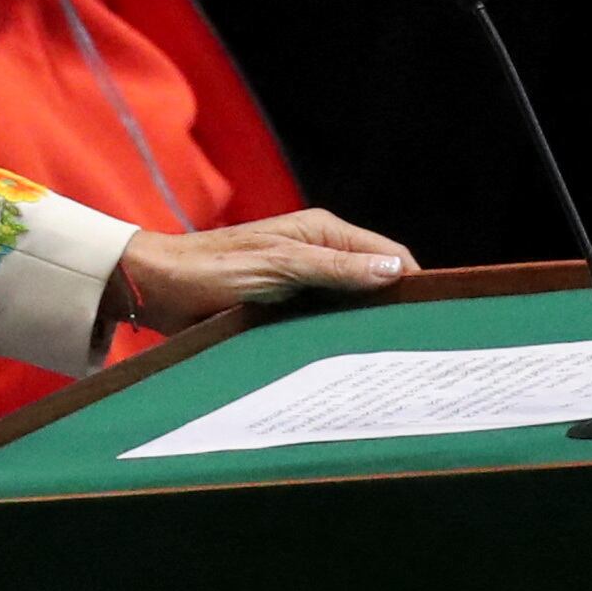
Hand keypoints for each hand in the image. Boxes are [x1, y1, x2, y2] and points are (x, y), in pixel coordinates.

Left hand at [109, 208, 415, 332]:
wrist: (157, 288)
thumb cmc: (210, 271)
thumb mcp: (277, 268)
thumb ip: (334, 269)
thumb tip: (393, 272)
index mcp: (321, 231)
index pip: (387, 255)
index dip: (410, 282)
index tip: (433, 319)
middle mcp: (316, 250)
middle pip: (373, 279)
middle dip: (392, 307)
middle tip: (411, 348)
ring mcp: (301, 278)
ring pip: (351, 302)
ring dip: (364, 324)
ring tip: (384, 359)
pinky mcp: (285, 302)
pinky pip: (325, 317)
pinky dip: (338, 334)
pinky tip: (346, 359)